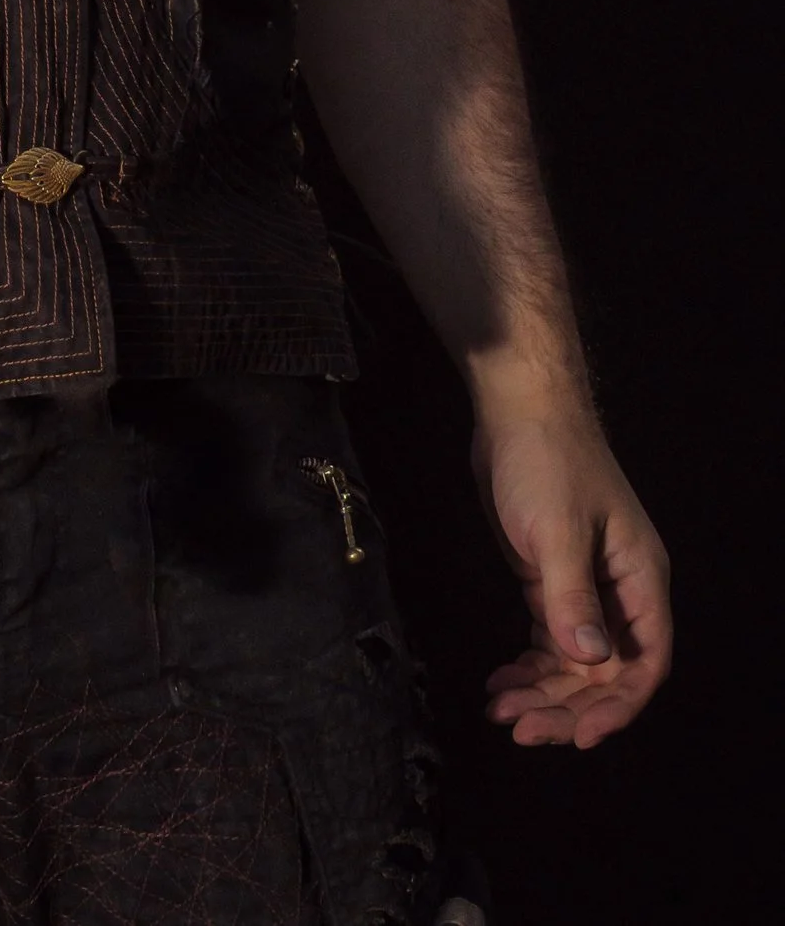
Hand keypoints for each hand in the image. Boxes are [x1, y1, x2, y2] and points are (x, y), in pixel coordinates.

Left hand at [476, 391, 670, 747]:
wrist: (516, 409)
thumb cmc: (547, 459)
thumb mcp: (558, 528)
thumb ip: (572, 596)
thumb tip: (590, 660)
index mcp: (640, 581)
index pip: (644, 663)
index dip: (615, 707)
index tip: (578, 736)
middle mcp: (619, 592)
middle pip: (604, 673)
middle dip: (566, 706)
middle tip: (520, 729)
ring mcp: (585, 588)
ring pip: (574, 662)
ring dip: (542, 692)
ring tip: (500, 711)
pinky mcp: (549, 580)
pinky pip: (549, 640)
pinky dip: (529, 665)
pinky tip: (501, 681)